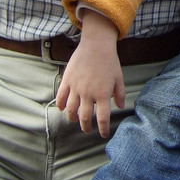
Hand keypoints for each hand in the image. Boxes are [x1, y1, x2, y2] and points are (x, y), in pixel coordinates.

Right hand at [56, 11, 125, 134]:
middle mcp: (88, 94)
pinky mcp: (67, 80)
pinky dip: (60, 105)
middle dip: (86, 127)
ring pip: (71, 110)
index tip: (103, 134)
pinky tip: (62, 109)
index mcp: (102, 95)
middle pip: (85, 117)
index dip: (103, 129)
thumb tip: (119, 107)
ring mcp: (76, 88)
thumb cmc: (109, 61)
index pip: (102, 118)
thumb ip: (119, 94)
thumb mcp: (119, 78)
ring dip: (72, 118)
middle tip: (87, 130)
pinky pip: (61, 96)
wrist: (96, 45)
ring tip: (75, 120)